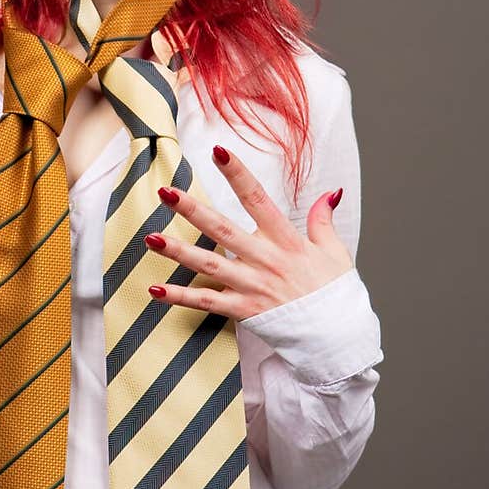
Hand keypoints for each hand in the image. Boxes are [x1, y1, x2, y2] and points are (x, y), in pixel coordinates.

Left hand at [144, 146, 353, 320]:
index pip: (257, 199)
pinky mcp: (244, 310)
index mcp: (286, 240)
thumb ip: (323, 220)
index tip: (218, 152)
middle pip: (223, 229)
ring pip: (209, 264)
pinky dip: (180, 297)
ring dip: (178, 251)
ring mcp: (252, 286)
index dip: (237, 174)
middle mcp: (265, 260)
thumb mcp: (335, 251)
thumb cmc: (335, 294)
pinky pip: (207, 302)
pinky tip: (155, 289)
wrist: (338, 336)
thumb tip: (329, 193)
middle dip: (192, 210)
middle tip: (166, 192)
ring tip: (150, 238)